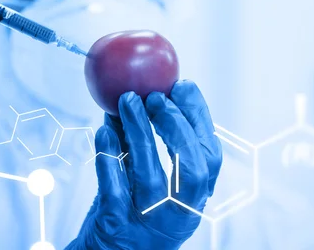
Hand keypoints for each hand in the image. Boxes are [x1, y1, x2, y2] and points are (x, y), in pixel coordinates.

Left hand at [68, 80, 221, 249]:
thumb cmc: (130, 209)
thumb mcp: (146, 179)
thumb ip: (144, 141)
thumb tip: (138, 92)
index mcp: (194, 199)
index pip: (210, 155)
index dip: (199, 118)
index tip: (183, 86)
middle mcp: (179, 214)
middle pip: (190, 167)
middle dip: (175, 126)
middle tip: (155, 96)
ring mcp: (148, 222)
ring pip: (150, 175)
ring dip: (139, 131)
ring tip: (126, 101)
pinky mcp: (117, 226)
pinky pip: (114, 187)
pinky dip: (108, 156)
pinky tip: (103, 131)